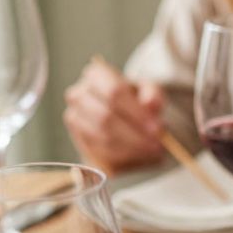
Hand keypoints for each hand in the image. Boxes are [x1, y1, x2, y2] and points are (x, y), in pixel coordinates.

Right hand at [63, 59, 165, 174]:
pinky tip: (140, 156)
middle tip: (157, 145)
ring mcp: (75, 117)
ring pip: (103, 137)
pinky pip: (100, 152)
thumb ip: (153, 96)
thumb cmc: (136, 100)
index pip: (114, 92)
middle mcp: (79, 94)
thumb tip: (151, 104)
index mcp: (96, 75)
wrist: (122, 115)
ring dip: (131, 148)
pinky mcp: (79, 139)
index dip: (136, 113)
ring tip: (153, 151)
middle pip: (106, 117)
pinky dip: (123, 157)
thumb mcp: (149, 92)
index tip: (157, 129)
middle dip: (135, 134)